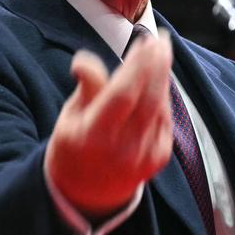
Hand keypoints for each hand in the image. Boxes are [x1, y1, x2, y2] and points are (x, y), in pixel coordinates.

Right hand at [45, 32, 173, 220]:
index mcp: (94, 138)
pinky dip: (163, 96)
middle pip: (149, 99)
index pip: (123, 96)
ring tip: (162, 51)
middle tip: (162, 40)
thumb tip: (85, 61)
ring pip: (160, 107)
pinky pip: (165, 119)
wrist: (88, 194)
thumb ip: (86, 89)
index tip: (144, 42)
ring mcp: (145, 156)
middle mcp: (124, 149)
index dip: (137, 67)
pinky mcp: (160, 158)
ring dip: (163, 77)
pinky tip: (159, 78)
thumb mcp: (69, 118)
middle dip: (158, 66)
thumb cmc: (75, 147)